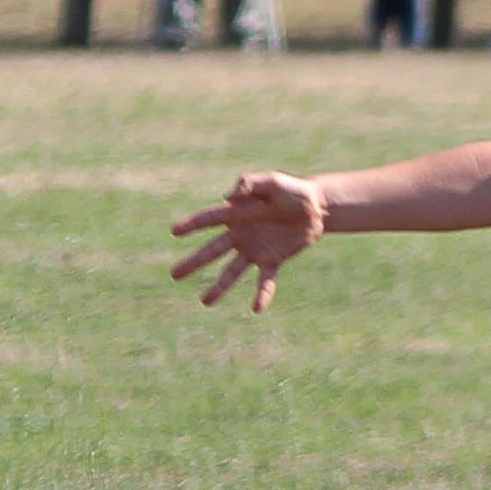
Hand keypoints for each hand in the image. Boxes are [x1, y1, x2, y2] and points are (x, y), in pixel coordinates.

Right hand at [171, 172, 328, 312]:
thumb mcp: (270, 181)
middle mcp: (240, 235)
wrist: (316, 207)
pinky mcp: (272, 260)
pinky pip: (265, 281)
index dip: (191, 224)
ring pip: (231, 271)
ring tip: (205, 302)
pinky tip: (256, 308)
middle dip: (193, 263)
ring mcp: (255, 250)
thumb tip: (228, 198)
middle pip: (212, 251)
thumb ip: (249, 184)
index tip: (174, 231)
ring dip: (219, 287)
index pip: (208, 220)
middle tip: (174, 275)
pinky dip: (261, 295)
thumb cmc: (291, 190)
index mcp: (236, 213)